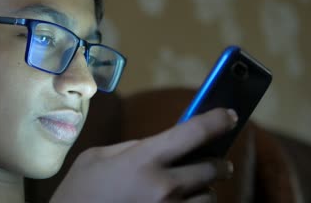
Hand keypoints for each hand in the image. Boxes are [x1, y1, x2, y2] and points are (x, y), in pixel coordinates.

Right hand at [50, 108, 237, 202]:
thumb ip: (134, 147)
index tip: (231, 116)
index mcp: (143, 159)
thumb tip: (162, 143)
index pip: (193, 132)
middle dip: (219, 163)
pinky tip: (185, 202)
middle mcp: (163, 187)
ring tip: (194, 188)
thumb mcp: (98, 157)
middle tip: (220, 161)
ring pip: (209, 197)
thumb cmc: (79, 191)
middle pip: (211, 168)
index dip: (217, 120)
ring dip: (205, 190)